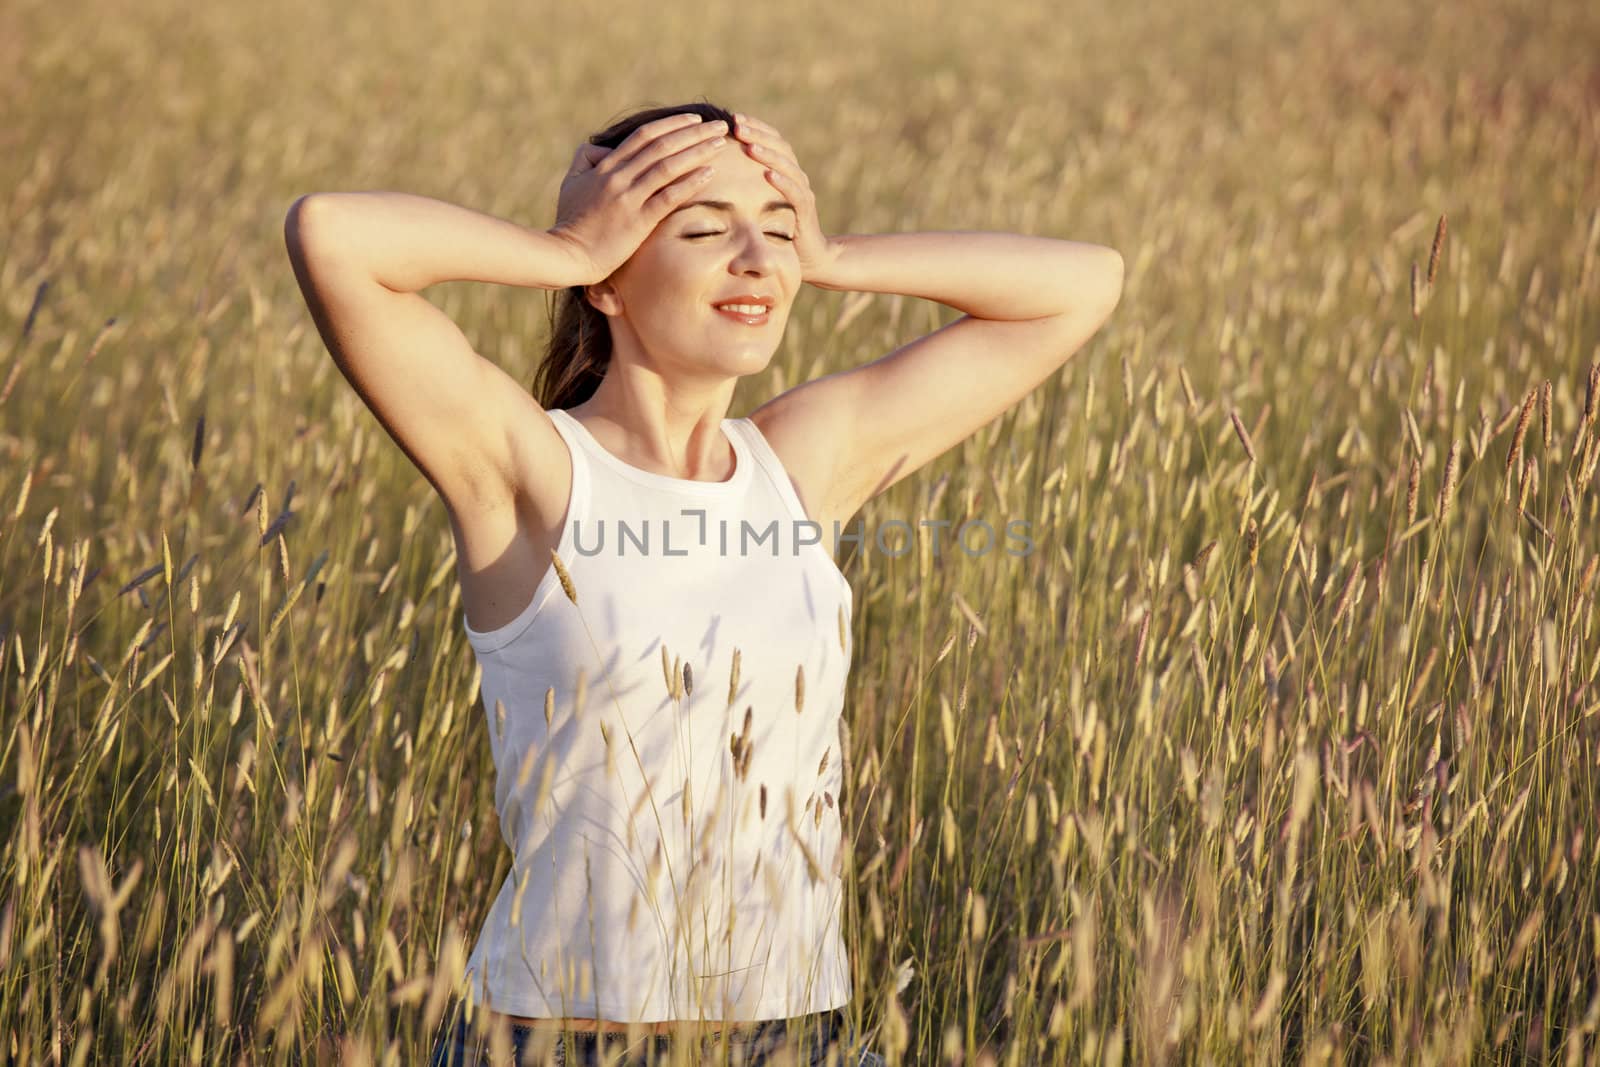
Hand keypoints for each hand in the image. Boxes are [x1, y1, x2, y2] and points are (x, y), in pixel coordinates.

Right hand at [548, 113, 727, 284]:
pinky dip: (691, 182)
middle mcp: (619, 177)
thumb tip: (605, 148)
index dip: (672, 125)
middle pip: (662, 145)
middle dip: (695, 133)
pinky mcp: (637, 221)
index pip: (645, 136)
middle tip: (720, 126)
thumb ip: (586, 159)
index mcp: (606, 166)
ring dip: (698, 151)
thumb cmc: (570, 221)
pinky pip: (669, 197)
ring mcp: (628, 198)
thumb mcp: (571, 182)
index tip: (695, 120)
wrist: (566, 254)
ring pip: (669, 166)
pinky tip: (710, 173)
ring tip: (721, 144)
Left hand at [729, 111, 840, 283]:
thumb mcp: (758, 204)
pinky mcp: (806, 211)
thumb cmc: (777, 230)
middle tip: (736, 124)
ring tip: (749, 145)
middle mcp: (797, 175)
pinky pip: (795, 192)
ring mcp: (803, 191)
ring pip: (787, 165)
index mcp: (785, 170)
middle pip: (779, 146)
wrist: (809, 257)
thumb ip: (743, 186)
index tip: (732, 118)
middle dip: (757, 133)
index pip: (771, 139)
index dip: (755, 126)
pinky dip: (783, 182)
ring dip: (768, 153)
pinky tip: (768, 175)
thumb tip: (712, 170)